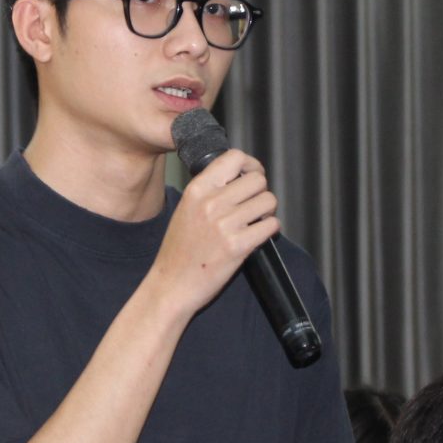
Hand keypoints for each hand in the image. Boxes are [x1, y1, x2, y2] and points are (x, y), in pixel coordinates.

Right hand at [150, 148, 279, 315]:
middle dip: (260, 192)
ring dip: (267, 211)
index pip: (234, 157)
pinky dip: (270, 230)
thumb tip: (241, 177)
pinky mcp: (238, 246)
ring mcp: (225, 224)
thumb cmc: (179, 250)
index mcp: (197, 189)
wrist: (171, 285)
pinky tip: (257, 236)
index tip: (252, 175)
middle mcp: (211, 202)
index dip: (251, 165)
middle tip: (253, 205)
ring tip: (255, 221)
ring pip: (268, 201)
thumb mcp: (186, 208)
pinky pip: (271, 225)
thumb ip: (210, 190)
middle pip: (258, 180)